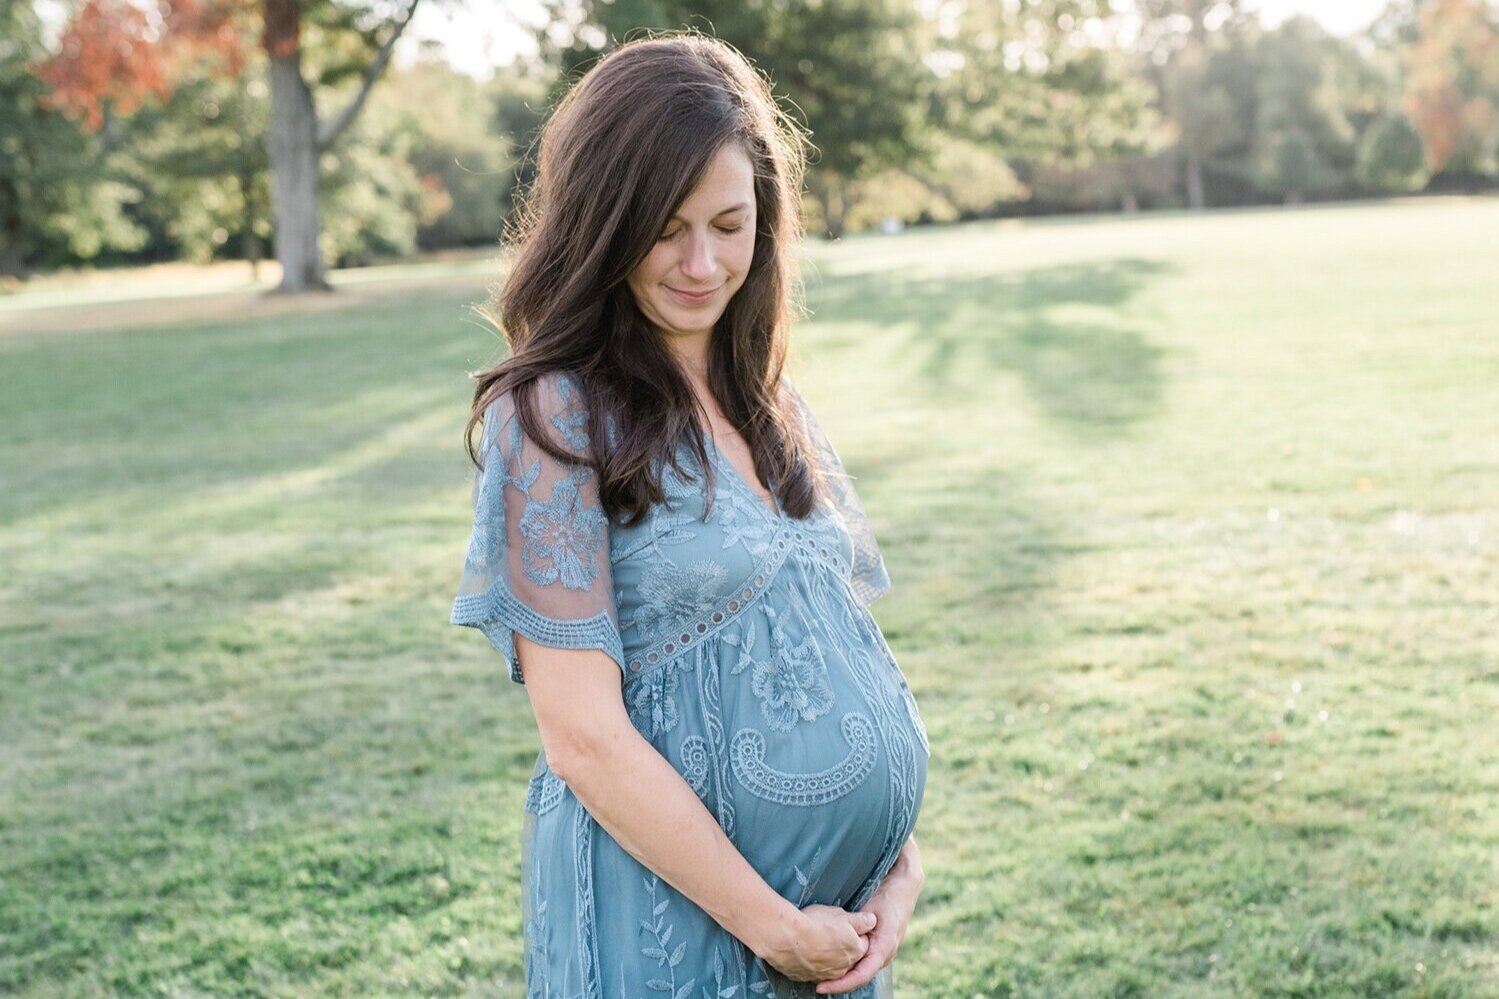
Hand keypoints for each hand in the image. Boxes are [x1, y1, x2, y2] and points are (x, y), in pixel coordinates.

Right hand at [756, 904, 876, 981]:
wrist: (786, 937)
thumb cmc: (815, 923)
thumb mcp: (842, 914)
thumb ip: (861, 920)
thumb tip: (872, 920)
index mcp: (855, 950)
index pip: (863, 942)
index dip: (855, 931)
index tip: (845, 924)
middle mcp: (843, 968)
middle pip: (848, 956)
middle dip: (843, 946)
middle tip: (830, 930)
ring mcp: (824, 975)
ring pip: (831, 965)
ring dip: (827, 955)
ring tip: (815, 938)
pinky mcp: (806, 977)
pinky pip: (812, 969)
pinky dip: (811, 960)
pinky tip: (804, 948)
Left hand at [812, 867, 921, 994]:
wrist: (903, 890)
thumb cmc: (888, 899)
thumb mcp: (873, 911)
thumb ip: (861, 924)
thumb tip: (849, 936)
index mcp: (883, 949)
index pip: (861, 975)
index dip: (841, 984)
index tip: (822, 987)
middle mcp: (884, 956)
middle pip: (859, 978)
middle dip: (838, 984)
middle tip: (816, 985)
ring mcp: (881, 953)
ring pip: (860, 973)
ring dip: (842, 978)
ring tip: (820, 978)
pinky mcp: (877, 949)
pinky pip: (861, 964)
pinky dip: (847, 968)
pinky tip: (833, 966)